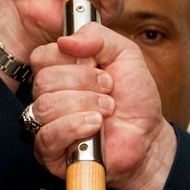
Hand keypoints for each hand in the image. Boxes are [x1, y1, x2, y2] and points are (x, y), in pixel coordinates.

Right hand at [28, 23, 176, 189]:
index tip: (99, 68)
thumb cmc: (135, 99)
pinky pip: (47, 135)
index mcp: (60, 71)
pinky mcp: (50, 153)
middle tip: (108, 91)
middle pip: (43, 80)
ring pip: (45, 106)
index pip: (42, 56)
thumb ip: (98, 36)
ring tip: (106, 111)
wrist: (148, 136)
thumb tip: (66, 40)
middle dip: (83, 84)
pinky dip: (74, 127)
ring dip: (84, 105)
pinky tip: (94, 127)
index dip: (72, 60)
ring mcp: (47, 125)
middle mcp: (49, 96)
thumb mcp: (125, 54)